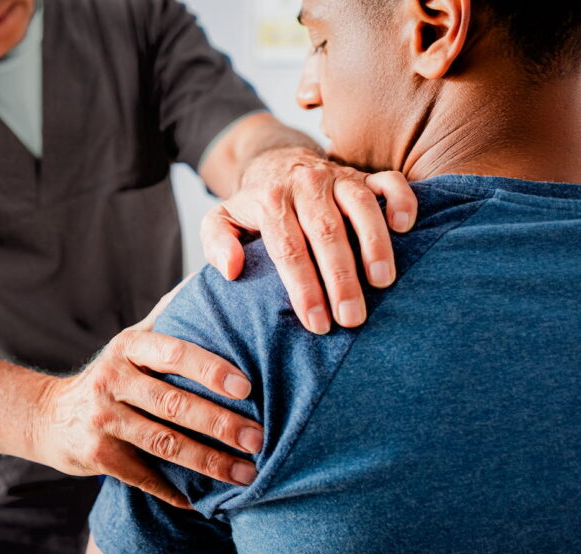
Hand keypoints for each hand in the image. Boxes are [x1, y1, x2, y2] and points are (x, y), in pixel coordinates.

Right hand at [30, 278, 261, 508]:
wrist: (50, 416)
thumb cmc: (112, 375)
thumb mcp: (132, 339)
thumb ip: (170, 314)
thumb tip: (212, 274)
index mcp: (128, 348)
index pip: (173, 353)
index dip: (210, 369)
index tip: (248, 387)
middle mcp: (112, 380)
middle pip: (173, 404)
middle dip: (221, 424)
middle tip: (259, 439)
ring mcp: (103, 419)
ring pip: (164, 444)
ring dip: (209, 462)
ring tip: (247, 474)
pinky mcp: (97, 455)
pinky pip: (144, 476)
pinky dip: (174, 491)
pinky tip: (203, 501)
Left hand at [200, 147, 417, 333]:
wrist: (275, 163)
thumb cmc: (252, 207)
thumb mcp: (220, 220)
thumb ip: (216, 242)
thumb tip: (231, 269)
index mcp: (269, 200)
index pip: (287, 247)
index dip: (303, 286)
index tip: (316, 322)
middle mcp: (305, 184)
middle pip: (326, 231)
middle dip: (340, 278)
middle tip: (351, 318)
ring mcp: (337, 177)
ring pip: (361, 206)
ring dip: (374, 244)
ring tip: (382, 283)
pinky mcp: (363, 174)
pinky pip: (390, 181)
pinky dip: (401, 201)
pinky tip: (406, 228)